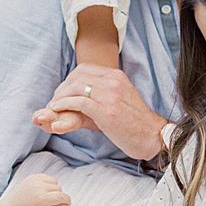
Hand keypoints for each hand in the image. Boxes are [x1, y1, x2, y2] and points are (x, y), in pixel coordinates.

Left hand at [8, 173, 70, 205]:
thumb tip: (66, 203)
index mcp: (41, 199)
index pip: (61, 196)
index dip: (67, 200)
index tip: (68, 203)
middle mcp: (39, 188)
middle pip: (59, 188)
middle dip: (58, 195)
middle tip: (51, 202)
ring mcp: (35, 181)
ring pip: (55, 182)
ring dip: (54, 188)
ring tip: (46, 196)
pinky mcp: (32, 177)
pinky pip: (48, 177)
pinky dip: (48, 183)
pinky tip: (43, 190)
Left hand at [32, 65, 166, 160]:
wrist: (152, 136)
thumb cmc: (133, 123)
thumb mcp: (117, 101)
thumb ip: (97, 96)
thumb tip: (75, 98)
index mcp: (116, 76)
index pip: (83, 69)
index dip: (68, 81)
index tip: (61, 94)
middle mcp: (113, 81)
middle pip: (76, 77)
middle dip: (61, 90)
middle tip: (54, 103)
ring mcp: (110, 95)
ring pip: (75, 87)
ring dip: (59, 98)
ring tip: (53, 108)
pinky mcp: (106, 111)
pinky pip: (78, 102)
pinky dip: (64, 105)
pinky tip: (57, 110)